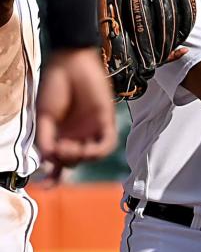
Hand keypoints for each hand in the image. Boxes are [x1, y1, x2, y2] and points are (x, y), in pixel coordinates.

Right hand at [36, 47, 116, 176]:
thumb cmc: (54, 87)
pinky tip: (85, 148)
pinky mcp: (105, 122)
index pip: (59, 161)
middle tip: (56, 148)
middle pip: (74, 161)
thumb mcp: (44, 117)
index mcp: (60, 135)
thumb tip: (47, 161)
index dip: (53, 177)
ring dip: (79, 157)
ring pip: (91, 156)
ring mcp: (91, 129)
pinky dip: (96, 151)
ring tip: (66, 147)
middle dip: (64, 161)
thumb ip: (45, 139)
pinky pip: (106, 145)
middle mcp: (77, 135)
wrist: (70, 64)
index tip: (45, 187)